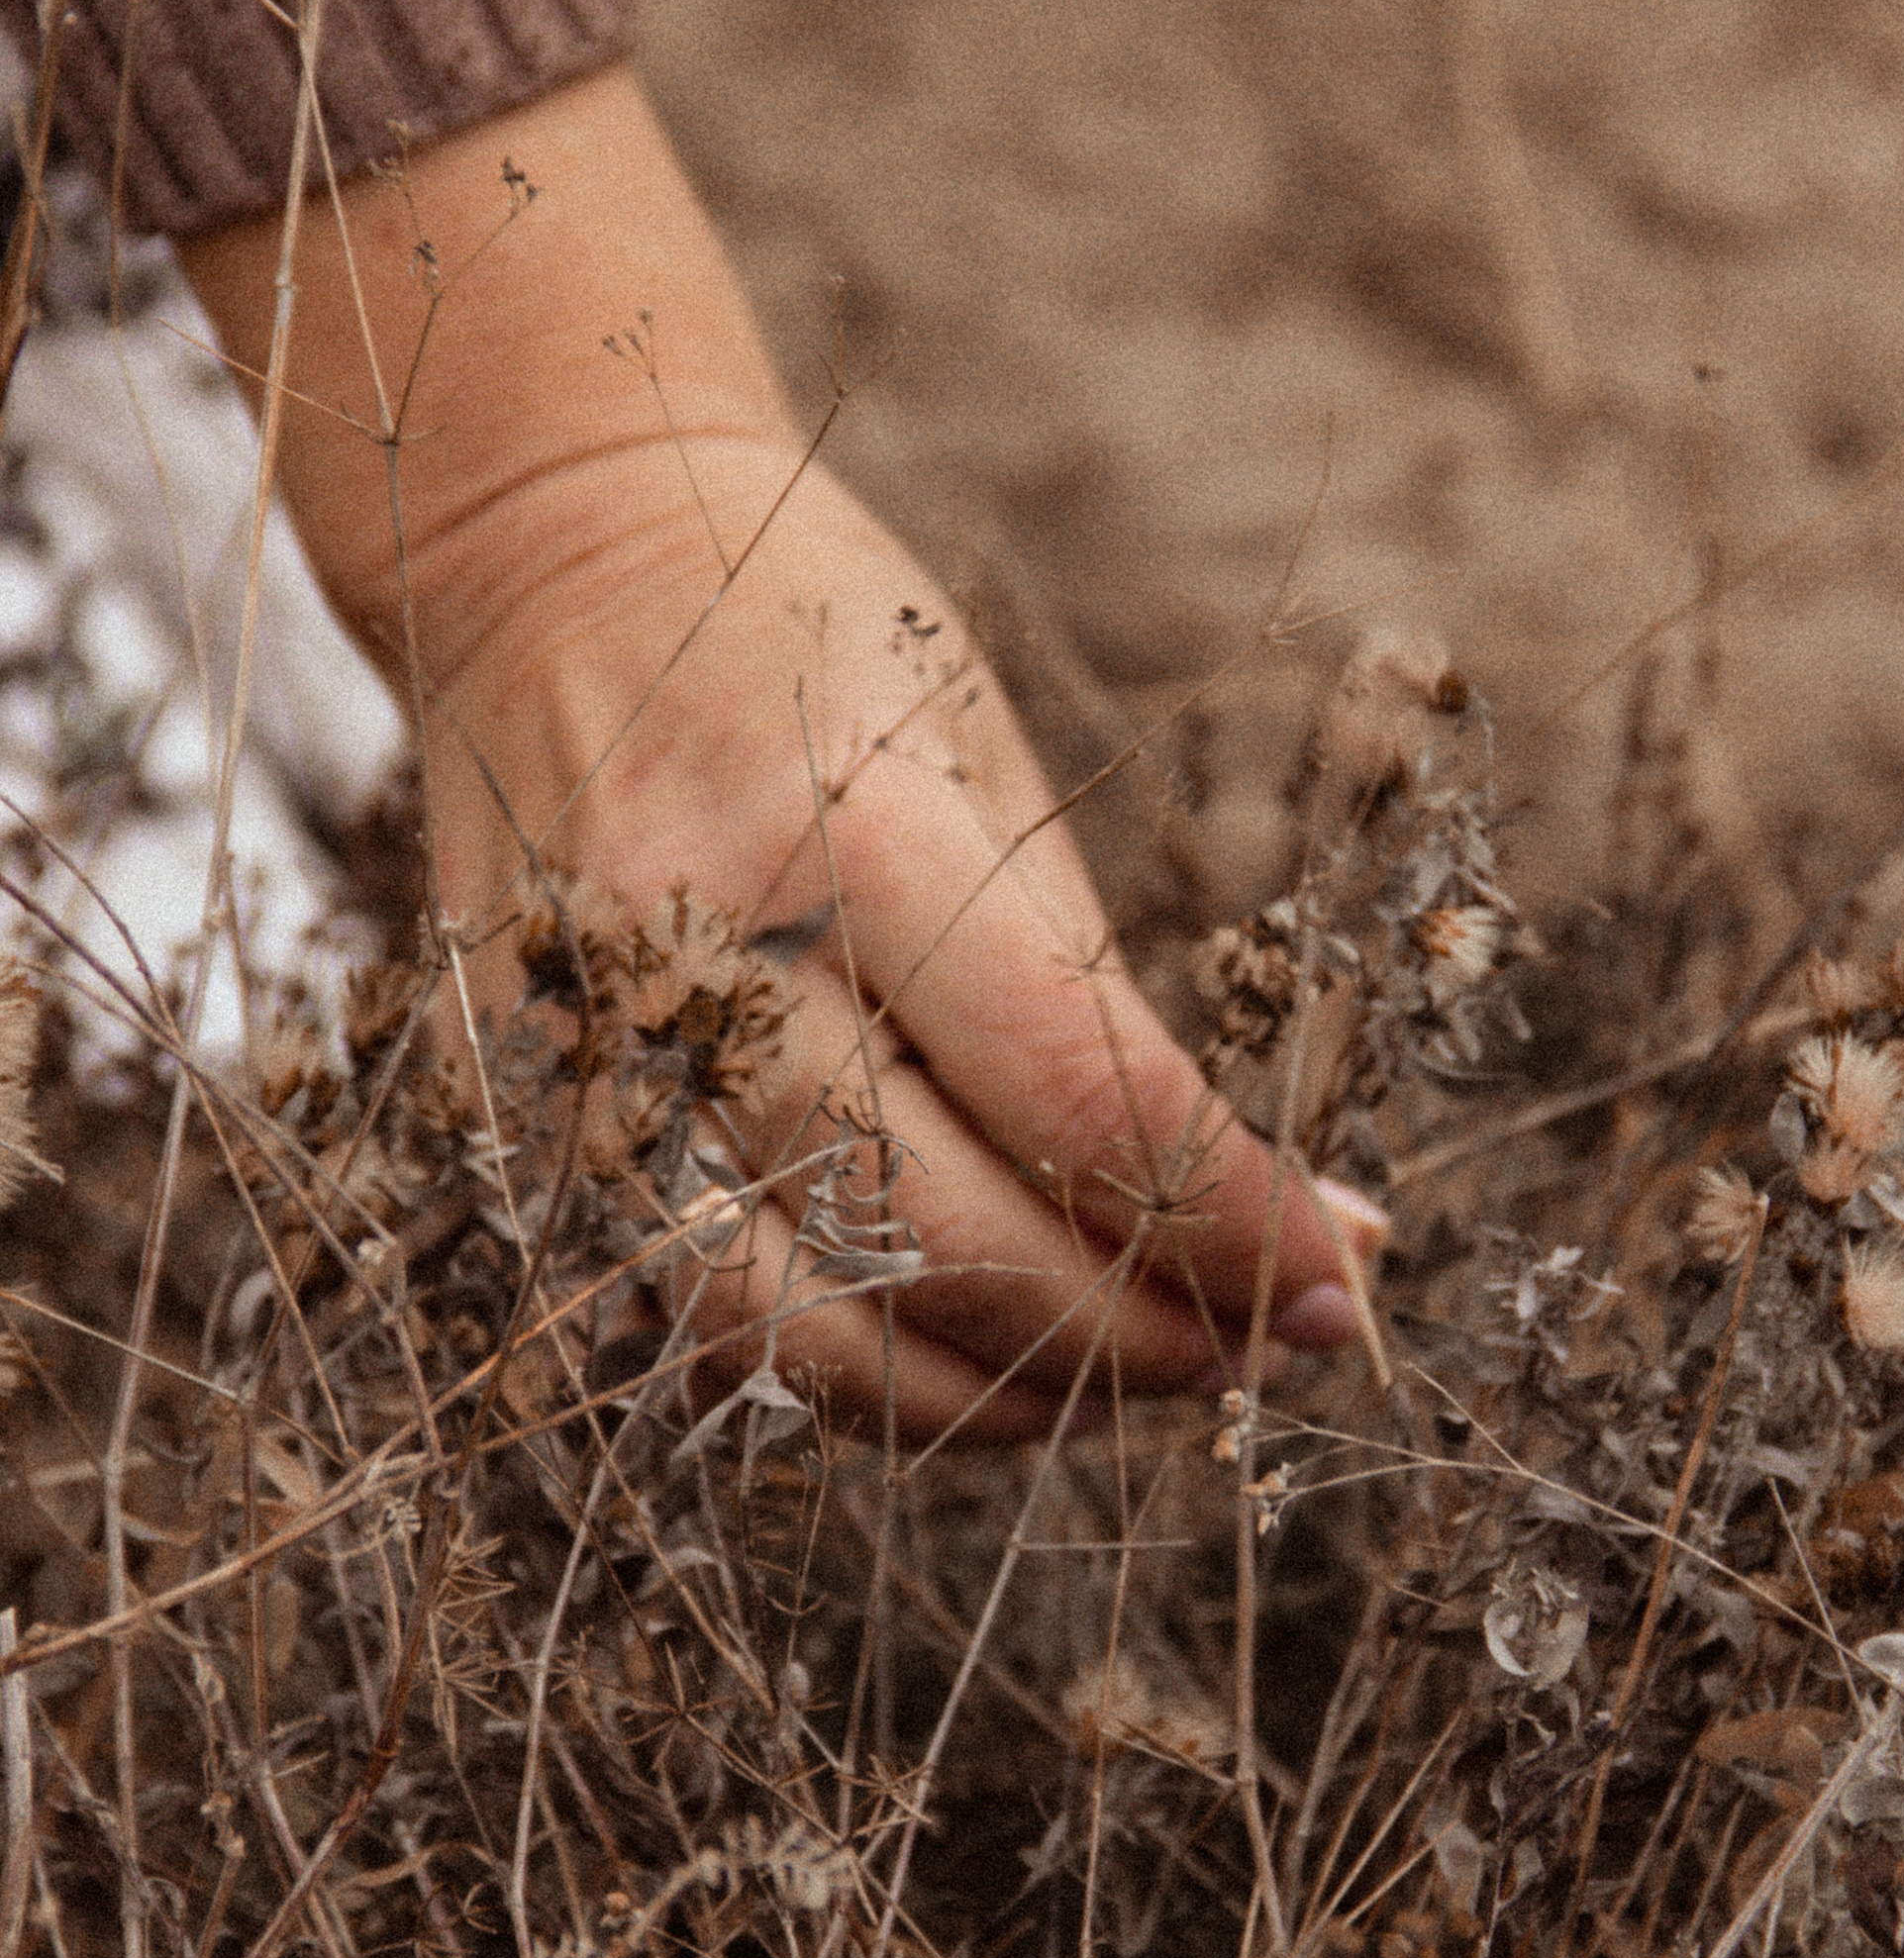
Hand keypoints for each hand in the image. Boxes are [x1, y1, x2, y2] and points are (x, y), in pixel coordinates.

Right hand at [182, 72, 1381, 1438]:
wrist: (542, 559)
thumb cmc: (811, 652)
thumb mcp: (987, 768)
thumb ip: (1102, 1009)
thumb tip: (1300, 1220)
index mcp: (848, 828)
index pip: (1072, 1091)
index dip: (1229, 1222)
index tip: (1339, 1286)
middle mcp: (694, 956)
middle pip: (934, 1243)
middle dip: (1133, 1335)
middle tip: (1257, 1347)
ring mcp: (577, 1058)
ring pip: (793, 1338)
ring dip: (988, 1398)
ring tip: (1117, 1368)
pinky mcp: (511, 1126)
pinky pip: (688, 1326)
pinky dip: (844, 1368)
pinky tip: (957, 1341)